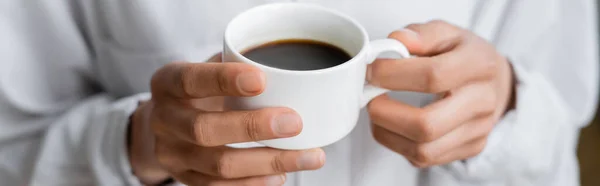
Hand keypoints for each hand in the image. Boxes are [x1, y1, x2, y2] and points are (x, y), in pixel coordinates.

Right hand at [129, 56, 325, 185]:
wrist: (166, 124)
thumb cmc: (200, 90)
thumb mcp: (207, 68)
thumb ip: (237, 63)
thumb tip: (288, 71)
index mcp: (167, 83)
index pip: (191, 80)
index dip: (224, 80)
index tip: (262, 79)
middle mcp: (163, 120)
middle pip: (204, 130)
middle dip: (253, 127)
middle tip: (294, 123)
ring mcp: (172, 154)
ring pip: (219, 165)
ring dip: (268, 162)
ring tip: (308, 156)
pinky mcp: (184, 179)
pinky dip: (254, 183)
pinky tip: (281, 175)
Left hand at [367, 20, 514, 167]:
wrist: (495, 82)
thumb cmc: (464, 56)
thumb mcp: (447, 33)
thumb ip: (422, 35)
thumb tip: (397, 42)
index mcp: (478, 66)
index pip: (432, 76)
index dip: (393, 75)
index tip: (372, 71)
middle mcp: (482, 102)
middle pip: (427, 124)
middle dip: (386, 114)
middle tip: (370, 99)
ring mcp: (477, 130)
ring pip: (423, 149)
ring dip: (387, 133)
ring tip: (377, 112)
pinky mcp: (469, 149)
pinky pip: (424, 158)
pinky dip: (397, 144)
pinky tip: (391, 126)